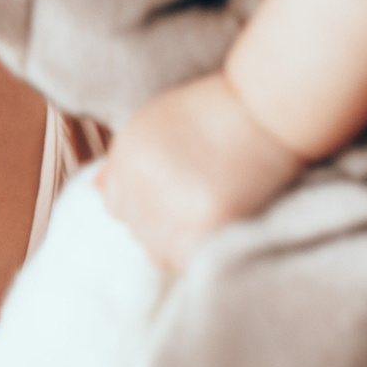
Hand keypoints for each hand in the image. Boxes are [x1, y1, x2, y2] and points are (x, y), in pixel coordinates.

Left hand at [97, 73, 306, 273]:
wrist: (272, 106)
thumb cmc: (220, 112)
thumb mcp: (158, 122)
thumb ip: (126, 160)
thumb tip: (94, 191)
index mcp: (128, 152)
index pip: (114, 206)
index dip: (144, 207)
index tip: (171, 201)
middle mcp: (141, 179)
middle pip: (136, 231)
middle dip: (162, 227)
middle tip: (197, 209)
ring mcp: (172, 203)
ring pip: (158, 252)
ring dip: (179, 245)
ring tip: (208, 220)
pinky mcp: (206, 221)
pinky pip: (186, 260)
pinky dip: (198, 255)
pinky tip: (218, 232)